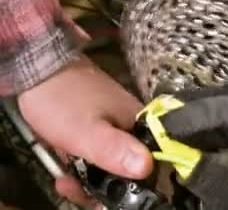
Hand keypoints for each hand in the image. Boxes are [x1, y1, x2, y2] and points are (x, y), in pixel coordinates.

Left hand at [17, 55, 153, 205]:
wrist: (38, 69)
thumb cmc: (64, 100)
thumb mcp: (86, 132)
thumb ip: (115, 150)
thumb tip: (147, 167)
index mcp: (141, 125)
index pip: (152, 164)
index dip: (132, 186)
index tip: (107, 197)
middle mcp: (135, 125)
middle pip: (131, 167)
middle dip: (105, 186)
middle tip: (79, 191)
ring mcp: (117, 125)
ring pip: (112, 163)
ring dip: (89, 179)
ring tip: (66, 181)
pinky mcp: (101, 125)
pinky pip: (99, 154)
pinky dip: (84, 166)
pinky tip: (66, 169)